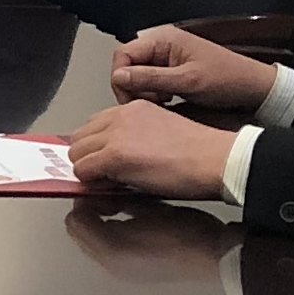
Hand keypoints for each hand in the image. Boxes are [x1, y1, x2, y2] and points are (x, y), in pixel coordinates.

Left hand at [63, 100, 238, 199]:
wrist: (217, 159)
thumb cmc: (201, 153)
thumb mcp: (162, 134)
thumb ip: (135, 139)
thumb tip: (114, 159)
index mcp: (134, 108)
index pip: (96, 124)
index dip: (97, 146)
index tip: (103, 160)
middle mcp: (121, 116)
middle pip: (80, 136)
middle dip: (87, 156)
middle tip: (103, 173)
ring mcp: (116, 134)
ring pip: (76, 152)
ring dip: (88, 168)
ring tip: (108, 180)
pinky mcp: (115, 154)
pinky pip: (83, 170)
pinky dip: (90, 181)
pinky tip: (109, 186)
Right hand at [105, 26, 278, 113]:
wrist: (253, 89)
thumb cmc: (228, 80)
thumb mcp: (187, 81)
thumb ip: (150, 78)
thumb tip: (119, 77)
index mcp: (164, 39)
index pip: (123, 54)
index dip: (121, 78)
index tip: (130, 98)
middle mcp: (163, 45)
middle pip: (128, 65)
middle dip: (133, 86)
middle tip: (149, 102)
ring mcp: (167, 59)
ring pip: (138, 76)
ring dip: (144, 92)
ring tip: (163, 101)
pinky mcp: (172, 71)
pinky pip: (150, 82)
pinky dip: (153, 94)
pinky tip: (167, 101)